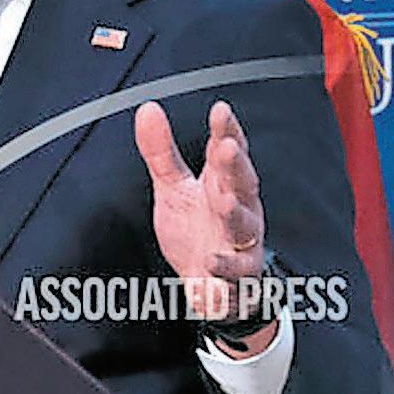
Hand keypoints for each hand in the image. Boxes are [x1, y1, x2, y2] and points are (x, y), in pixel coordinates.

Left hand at [134, 99, 275, 354]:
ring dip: (236, 213)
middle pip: (243, 182)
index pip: (228, 151)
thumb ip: (161, 152)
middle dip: (236, 165)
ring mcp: (241, 241)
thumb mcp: (172, 188)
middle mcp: (239, 207)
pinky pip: (237, 270)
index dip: (227, 131)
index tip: (220, 111)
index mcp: (223, 183)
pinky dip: (226, 267)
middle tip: (226, 148)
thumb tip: (148, 109)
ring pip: (245, 225)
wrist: (209, 284)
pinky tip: (211, 261)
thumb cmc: (196, 231)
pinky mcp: (239, 274)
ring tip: (224, 203)